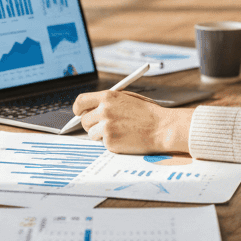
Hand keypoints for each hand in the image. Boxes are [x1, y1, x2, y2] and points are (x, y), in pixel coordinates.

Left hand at [72, 90, 192, 155]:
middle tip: (102, 126)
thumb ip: (108, 102)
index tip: (79, 113)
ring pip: (91, 133)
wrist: (162, 128)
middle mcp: (104, 111)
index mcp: (108, 97)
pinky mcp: (110, 141)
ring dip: (101, 135)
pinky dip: (111, 142)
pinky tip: (125, 138)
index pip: (81, 101)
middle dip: (90, 124)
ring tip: (119, 132)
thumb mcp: (127, 99)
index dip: (78, 109)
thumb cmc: (148, 114)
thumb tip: (91, 108)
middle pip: (84, 120)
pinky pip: (103, 143)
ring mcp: (106, 127)